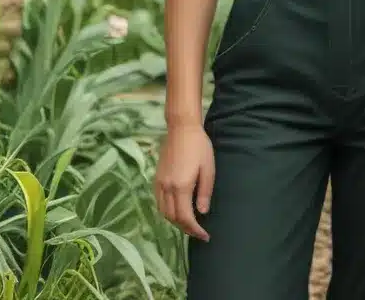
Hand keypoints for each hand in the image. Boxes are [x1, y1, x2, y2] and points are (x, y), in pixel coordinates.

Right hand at [154, 122, 214, 241]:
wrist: (181, 129)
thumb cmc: (199, 146)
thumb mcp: (208, 168)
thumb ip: (204, 191)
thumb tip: (202, 213)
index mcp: (181, 187)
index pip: (185, 217)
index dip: (195, 230)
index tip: (205, 236)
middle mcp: (167, 188)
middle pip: (173, 218)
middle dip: (185, 228)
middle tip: (198, 232)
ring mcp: (159, 184)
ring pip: (163, 212)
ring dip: (175, 222)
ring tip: (189, 223)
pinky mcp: (156, 179)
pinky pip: (158, 202)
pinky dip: (167, 212)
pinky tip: (176, 210)